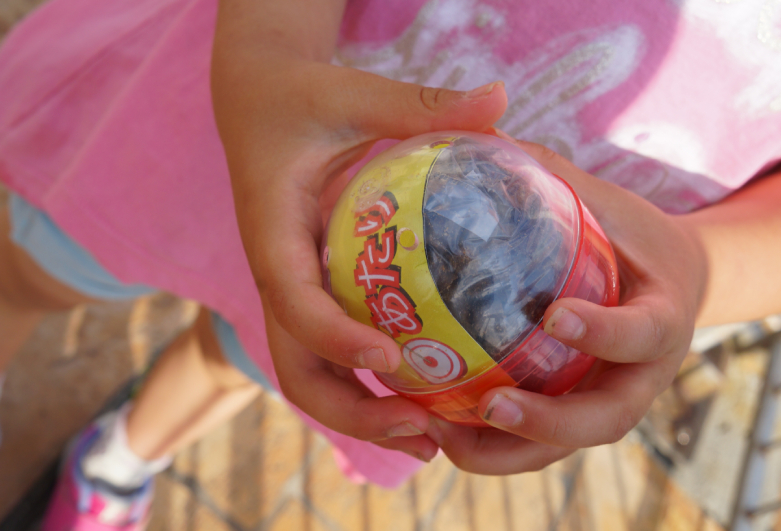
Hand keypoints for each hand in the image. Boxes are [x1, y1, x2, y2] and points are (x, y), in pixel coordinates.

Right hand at [211, 42, 506, 455]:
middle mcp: (276, 274)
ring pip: (311, 374)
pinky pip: (331, 353)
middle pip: (295, 367)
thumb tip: (500, 96)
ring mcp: (291, 291)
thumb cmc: (299, 99)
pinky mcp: (309, 292)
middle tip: (422, 432)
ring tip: (431, 440)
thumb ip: (417, 103)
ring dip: (362, 415)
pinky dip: (368, 386)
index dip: (334, 337)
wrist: (253, 103)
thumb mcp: (350, 94)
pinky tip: (424, 400)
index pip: (293, 300)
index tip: (390, 358)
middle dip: (350, 410)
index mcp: (272, 231)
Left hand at [425, 139, 707, 473]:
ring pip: (564, 447)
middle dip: (550, 422)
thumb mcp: (601, 200)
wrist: (663, 279)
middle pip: (605, 419)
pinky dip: (492, 447)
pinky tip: (440, 428)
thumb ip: (548, 175)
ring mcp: (607, 399)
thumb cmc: (629, 233)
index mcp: (660, 317)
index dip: (604, 332)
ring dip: (507, 452)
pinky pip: (536, 443)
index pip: (642, 333)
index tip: (554, 316)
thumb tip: (479, 127)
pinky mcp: (576, 411)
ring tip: (444, 436)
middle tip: (493, 406)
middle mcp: (640, 374)